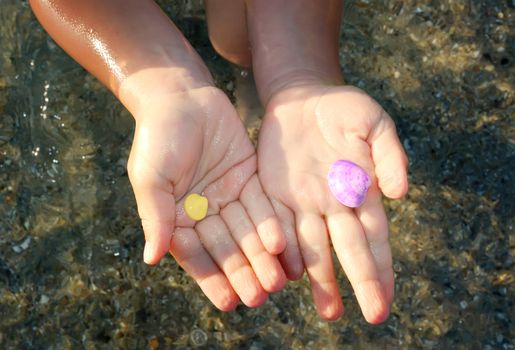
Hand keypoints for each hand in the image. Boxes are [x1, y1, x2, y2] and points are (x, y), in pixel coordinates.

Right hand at [128, 86, 286, 309]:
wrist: (181, 95)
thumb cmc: (157, 136)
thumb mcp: (150, 177)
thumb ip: (155, 216)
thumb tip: (151, 259)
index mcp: (177, 218)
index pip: (197, 256)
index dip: (212, 279)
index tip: (228, 303)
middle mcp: (205, 212)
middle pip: (227, 248)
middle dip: (244, 273)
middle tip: (261, 297)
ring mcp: (229, 196)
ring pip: (248, 232)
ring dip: (263, 256)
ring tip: (278, 281)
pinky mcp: (249, 178)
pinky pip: (263, 205)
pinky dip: (272, 224)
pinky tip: (285, 245)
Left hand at [257, 84, 407, 321]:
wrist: (300, 99)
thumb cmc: (343, 109)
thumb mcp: (373, 121)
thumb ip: (389, 154)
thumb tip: (399, 193)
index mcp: (361, 191)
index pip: (375, 236)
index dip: (382, 268)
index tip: (387, 300)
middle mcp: (334, 205)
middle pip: (347, 248)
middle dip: (359, 281)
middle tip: (369, 317)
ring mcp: (303, 203)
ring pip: (313, 247)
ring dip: (321, 279)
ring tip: (330, 312)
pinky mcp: (275, 195)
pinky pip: (279, 227)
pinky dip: (284, 252)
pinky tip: (288, 277)